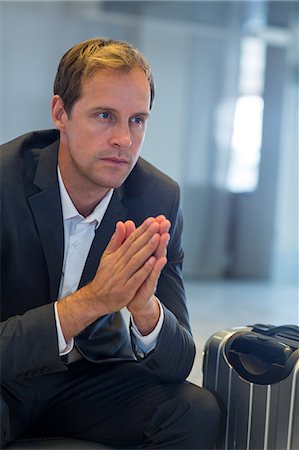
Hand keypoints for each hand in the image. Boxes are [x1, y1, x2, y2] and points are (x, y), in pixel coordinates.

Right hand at [57, 217, 169, 339]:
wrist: (96, 299)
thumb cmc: (104, 277)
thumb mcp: (107, 256)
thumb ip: (116, 240)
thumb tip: (121, 224)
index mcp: (116, 256)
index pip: (130, 240)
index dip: (141, 230)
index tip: (151, 220)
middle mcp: (119, 264)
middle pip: (134, 247)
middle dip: (147, 235)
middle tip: (157, 224)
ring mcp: (122, 277)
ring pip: (136, 260)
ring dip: (147, 249)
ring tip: (157, 238)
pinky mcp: (126, 289)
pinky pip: (136, 278)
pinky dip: (145, 269)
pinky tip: (153, 261)